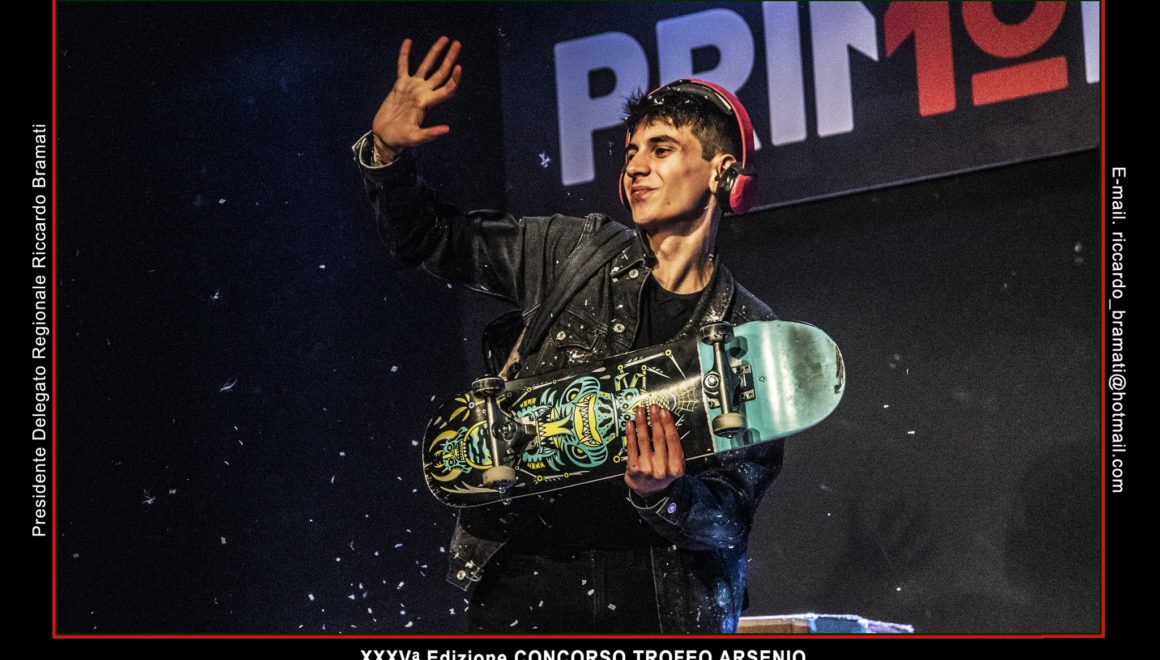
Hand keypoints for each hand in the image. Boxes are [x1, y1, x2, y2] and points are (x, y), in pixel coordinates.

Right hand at [371, 36, 462, 160]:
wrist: (386, 136)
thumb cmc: (401, 139)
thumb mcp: (415, 138)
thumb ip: (430, 134)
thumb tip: (447, 130)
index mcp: (428, 103)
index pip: (446, 89)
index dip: (454, 79)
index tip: (459, 67)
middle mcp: (423, 93)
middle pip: (440, 72)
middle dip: (450, 58)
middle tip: (458, 44)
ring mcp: (412, 87)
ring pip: (426, 66)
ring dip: (434, 52)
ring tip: (444, 38)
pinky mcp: (399, 86)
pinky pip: (403, 66)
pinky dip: (405, 54)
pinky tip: (408, 41)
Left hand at [624, 404, 685, 495]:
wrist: (650, 492)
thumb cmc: (664, 472)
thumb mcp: (675, 464)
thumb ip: (674, 448)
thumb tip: (665, 421)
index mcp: (676, 467)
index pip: (672, 440)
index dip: (667, 424)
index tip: (663, 411)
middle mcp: (662, 469)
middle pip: (658, 438)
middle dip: (655, 420)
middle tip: (652, 407)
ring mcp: (647, 469)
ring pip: (644, 440)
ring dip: (642, 423)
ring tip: (640, 411)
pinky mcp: (634, 469)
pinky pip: (632, 447)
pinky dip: (631, 433)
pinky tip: (630, 423)